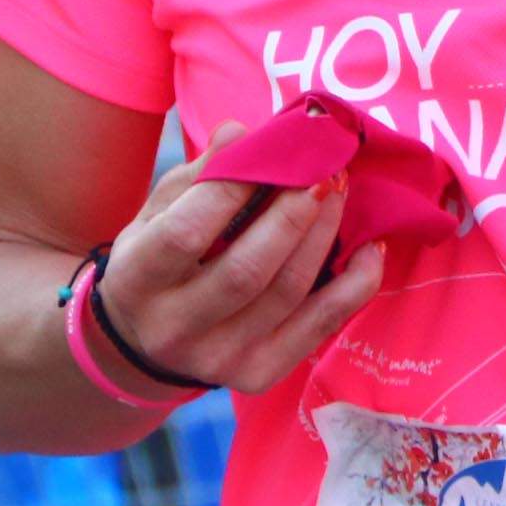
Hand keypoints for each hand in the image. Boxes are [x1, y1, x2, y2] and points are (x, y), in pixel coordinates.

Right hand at [93, 121, 387, 396]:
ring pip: (288, 293)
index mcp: (136, 280)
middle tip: (324, 170)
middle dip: (294, 213)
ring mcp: (219, 359)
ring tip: (342, 192)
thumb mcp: (157, 215)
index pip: (187, 233)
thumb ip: (197, 177)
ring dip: (324, 236)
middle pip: (248, 269)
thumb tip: (241, 131)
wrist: (144, 343)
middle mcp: (174, 328)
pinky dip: (356, 284)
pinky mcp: (259, 374)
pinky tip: (368, 246)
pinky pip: (321, 326)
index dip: (235, 189)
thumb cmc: (158, 260)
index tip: (273, 152)